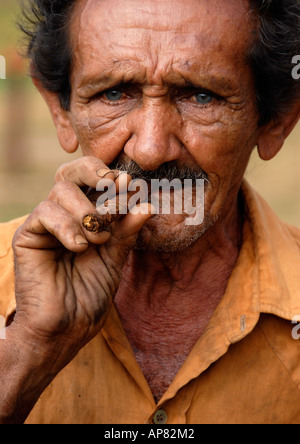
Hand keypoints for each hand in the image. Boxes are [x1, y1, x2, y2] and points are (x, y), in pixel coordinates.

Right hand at [11, 156, 151, 367]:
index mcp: (85, 217)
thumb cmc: (89, 295)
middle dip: (95, 172)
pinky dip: (67, 226)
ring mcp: (45, 224)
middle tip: (114, 185)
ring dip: (88, 210)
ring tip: (99, 239)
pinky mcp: (27, 236)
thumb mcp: (115, 258)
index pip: (94, 182)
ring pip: (61, 189)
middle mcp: (65, 215)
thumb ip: (127, 231)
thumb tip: (145, 203)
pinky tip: (79, 248)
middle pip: (72, 172)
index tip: (131, 184)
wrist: (66, 328)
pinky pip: (45, 213)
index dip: (112, 177)